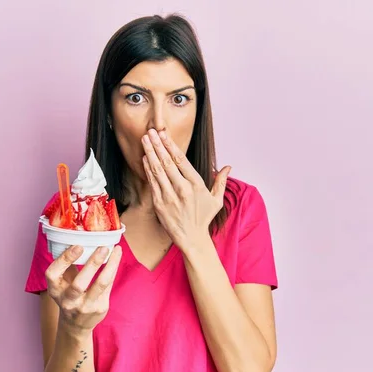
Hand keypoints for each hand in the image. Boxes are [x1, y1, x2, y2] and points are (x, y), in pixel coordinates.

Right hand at [45, 245, 121, 335]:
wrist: (75, 324)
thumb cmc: (69, 295)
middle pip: (79, 283)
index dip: (64, 259)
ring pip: (100, 285)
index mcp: (54, 290)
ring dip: (110, 265)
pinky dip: (113, 269)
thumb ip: (68, 265)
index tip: (78, 246)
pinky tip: (117, 257)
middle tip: (103, 247)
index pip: (53, 274)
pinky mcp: (99, 308)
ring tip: (116, 250)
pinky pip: (109, 285)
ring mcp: (84, 307)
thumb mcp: (62, 282)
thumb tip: (80, 238)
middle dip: (92, 264)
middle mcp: (67, 301)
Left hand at [141, 128, 230, 250]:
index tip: (164, 134)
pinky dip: (148, 169)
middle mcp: (182, 190)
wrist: (192, 238)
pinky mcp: (160, 204)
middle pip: (167, 163)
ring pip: (157, 171)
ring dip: (150, 153)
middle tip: (150, 131)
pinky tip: (145, 158)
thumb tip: (228, 167)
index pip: (182, 161)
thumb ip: (220, 182)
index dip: (171, 146)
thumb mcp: (216, 200)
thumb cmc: (203, 218)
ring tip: (145, 140)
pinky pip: (153, 183)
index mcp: (197, 185)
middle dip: (158, 145)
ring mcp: (170, 197)